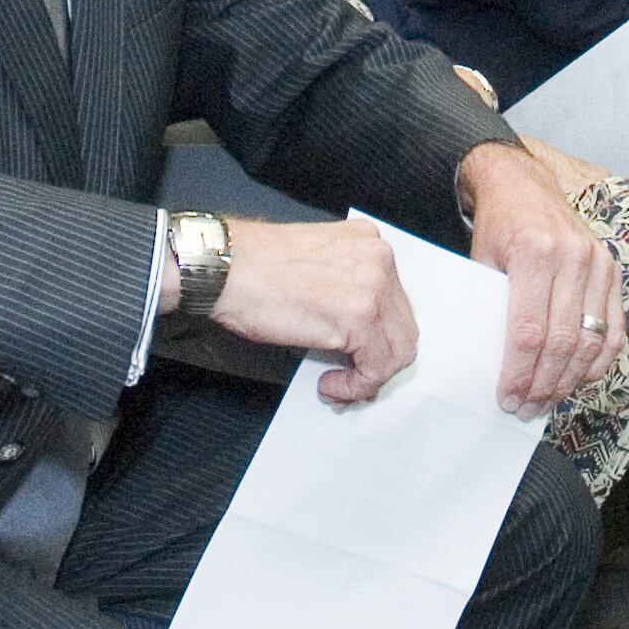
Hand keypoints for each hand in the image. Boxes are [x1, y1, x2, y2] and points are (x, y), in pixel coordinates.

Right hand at [209, 217, 419, 405]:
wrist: (224, 269)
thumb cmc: (254, 269)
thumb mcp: (316, 266)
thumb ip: (347, 288)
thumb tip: (358, 334)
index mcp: (368, 243)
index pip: (395, 301)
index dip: (378, 337)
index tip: (359, 356)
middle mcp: (378, 259)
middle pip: (403, 326)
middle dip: (378, 360)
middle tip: (351, 377)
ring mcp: (374, 286)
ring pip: (398, 350)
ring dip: (368, 376)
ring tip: (338, 383)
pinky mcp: (360, 318)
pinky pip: (377, 367)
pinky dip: (356, 385)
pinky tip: (331, 385)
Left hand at [462, 141, 621, 415]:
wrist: (525, 185)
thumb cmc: (498, 228)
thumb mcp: (482, 262)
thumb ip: (491, 309)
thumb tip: (491, 368)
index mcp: (534, 252)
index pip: (528, 332)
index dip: (518, 374)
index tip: (506, 398)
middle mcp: (573, 256)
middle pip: (562, 342)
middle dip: (542, 385)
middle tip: (525, 408)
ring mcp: (599, 263)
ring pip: (591, 341)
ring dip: (570, 380)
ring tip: (547, 400)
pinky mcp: (613, 270)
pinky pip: (615, 329)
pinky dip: (600, 362)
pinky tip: (579, 380)